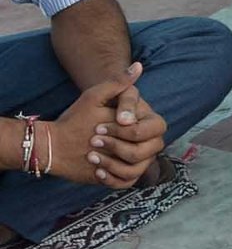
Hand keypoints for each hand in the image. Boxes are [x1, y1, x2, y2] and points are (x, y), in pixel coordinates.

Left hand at [51, 73, 167, 186]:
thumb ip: (118, 83)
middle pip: (147, 151)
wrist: (59, 142)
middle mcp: (146, 142)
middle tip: (94, 140)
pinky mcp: (124, 176)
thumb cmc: (79, 117)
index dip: (131, 130)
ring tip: (92, 156)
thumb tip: (137, 66)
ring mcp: (136, 161)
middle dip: (118, 147)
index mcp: (145, 122)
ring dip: (112, 163)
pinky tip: (96, 169)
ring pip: (137, 168)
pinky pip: (127, 182)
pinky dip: (111, 177)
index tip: (101, 126)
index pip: (156, 128)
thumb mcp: (96, 97)